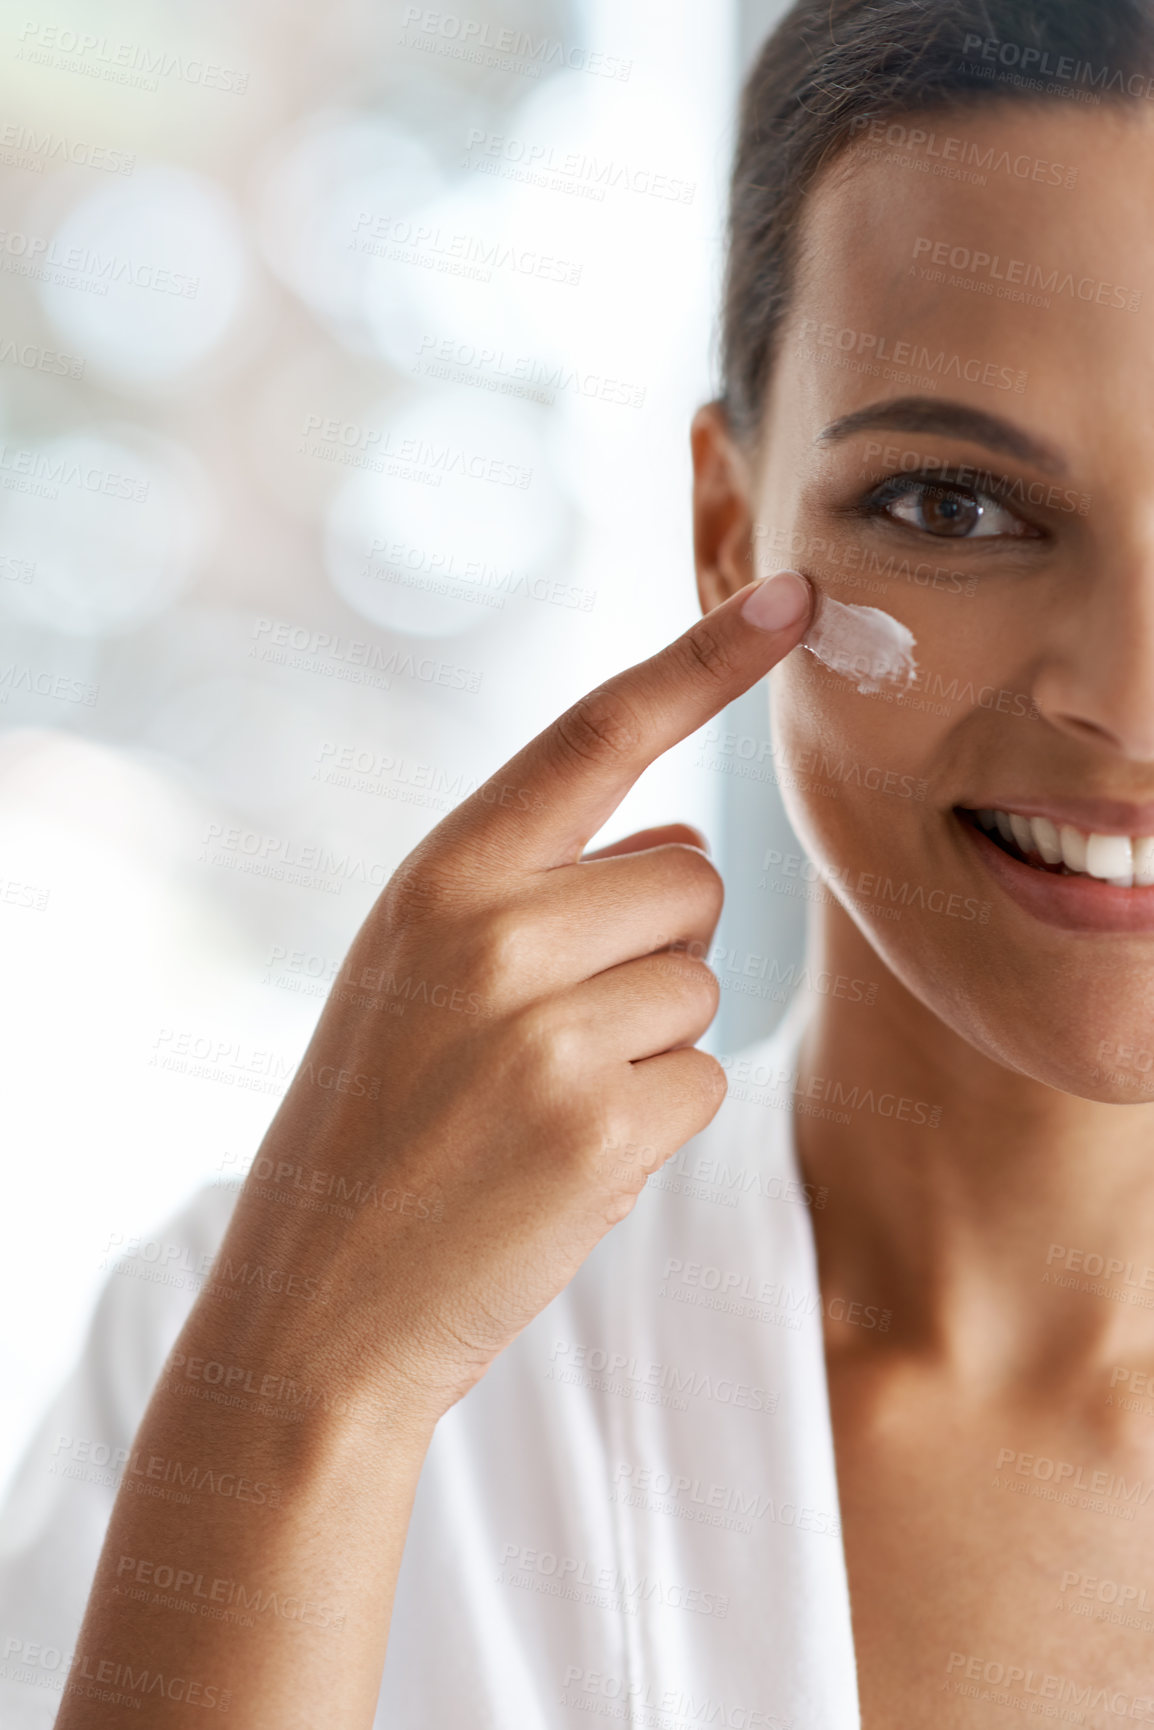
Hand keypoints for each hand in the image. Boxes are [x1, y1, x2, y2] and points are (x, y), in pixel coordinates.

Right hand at [234, 569, 812, 1421]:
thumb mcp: (418, 974)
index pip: (598, 732)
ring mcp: (549, 1026)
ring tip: (539, 1101)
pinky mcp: (603, 1123)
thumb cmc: (374, 1126)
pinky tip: (562, 1160)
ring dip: (651, 1040)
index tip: (796, 599)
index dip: (705, 659)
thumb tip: (688, 840)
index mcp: (440, 874)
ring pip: (702, 980)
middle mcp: (494, 928)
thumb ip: (542, 887)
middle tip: (554, 1028)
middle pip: (693, 879)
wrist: (317, 1307)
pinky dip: (656, 1119)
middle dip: (657, 946)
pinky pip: (704, 1077)